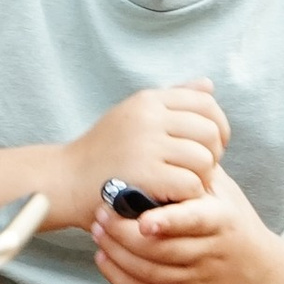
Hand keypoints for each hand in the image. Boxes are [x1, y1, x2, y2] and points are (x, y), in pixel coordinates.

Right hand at [59, 82, 227, 231]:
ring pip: (204, 160)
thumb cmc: (102, 152)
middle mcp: (148, 118)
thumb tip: (208, 86)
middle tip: (198, 171)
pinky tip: (172, 198)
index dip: (218, 126)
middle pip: (209, 133)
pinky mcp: (145, 176)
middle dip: (212, 155)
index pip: (205, 104)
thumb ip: (172, 99)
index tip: (212, 146)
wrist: (64, 181)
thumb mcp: (132, 115)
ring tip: (183, 185)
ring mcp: (146, 146)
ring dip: (201, 179)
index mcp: (147, 100)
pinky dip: (188, 196)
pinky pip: (190, 185)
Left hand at [90, 169, 283, 283]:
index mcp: (220, 221)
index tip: (143, 219)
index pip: (194, 221)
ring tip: (98, 230)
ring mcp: (195, 279)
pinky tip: (103, 258)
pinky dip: (120, 277)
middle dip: (125, 233)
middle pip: (161, 250)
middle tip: (101, 214)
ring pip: (149, 272)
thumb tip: (168, 136)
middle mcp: (208, 253)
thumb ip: (197, 171)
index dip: (168, 222)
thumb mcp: (225, 193)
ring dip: (117, 252)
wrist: (259, 275)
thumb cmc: (234, 224)